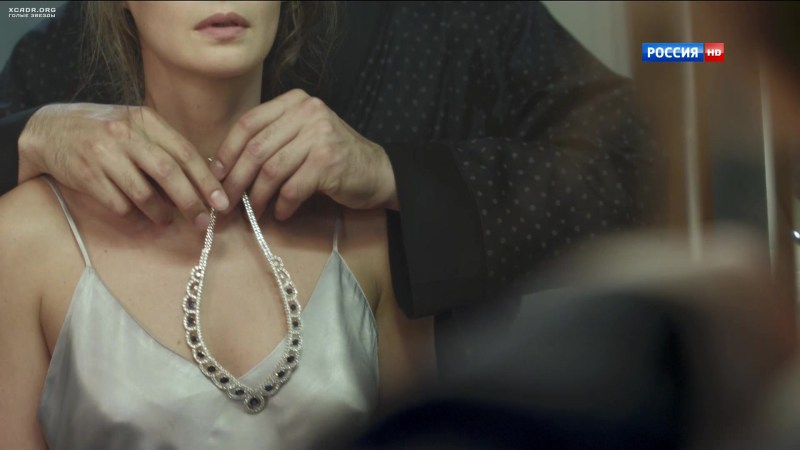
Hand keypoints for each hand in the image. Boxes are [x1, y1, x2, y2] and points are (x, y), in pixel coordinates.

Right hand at [18, 103, 228, 227]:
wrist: (48, 129)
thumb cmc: (103, 132)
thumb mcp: (134, 126)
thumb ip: (164, 146)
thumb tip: (202, 179)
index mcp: (144, 120)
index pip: (184, 151)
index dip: (206, 179)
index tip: (222, 201)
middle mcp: (125, 134)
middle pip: (168, 172)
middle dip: (190, 201)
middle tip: (202, 221)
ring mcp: (103, 154)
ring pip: (143, 193)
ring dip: (161, 213)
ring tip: (166, 219)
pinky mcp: (86, 176)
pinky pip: (118, 204)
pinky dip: (133, 216)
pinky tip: (138, 217)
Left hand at [213, 89, 397, 218]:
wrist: (379, 172)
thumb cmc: (334, 158)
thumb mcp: (303, 136)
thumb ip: (272, 140)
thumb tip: (226, 167)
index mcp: (295, 101)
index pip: (248, 123)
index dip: (227, 152)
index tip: (216, 176)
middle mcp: (307, 111)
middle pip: (256, 148)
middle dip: (236, 180)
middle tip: (227, 203)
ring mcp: (320, 135)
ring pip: (271, 170)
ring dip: (257, 197)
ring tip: (253, 213)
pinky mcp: (329, 162)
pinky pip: (292, 189)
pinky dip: (282, 206)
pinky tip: (281, 214)